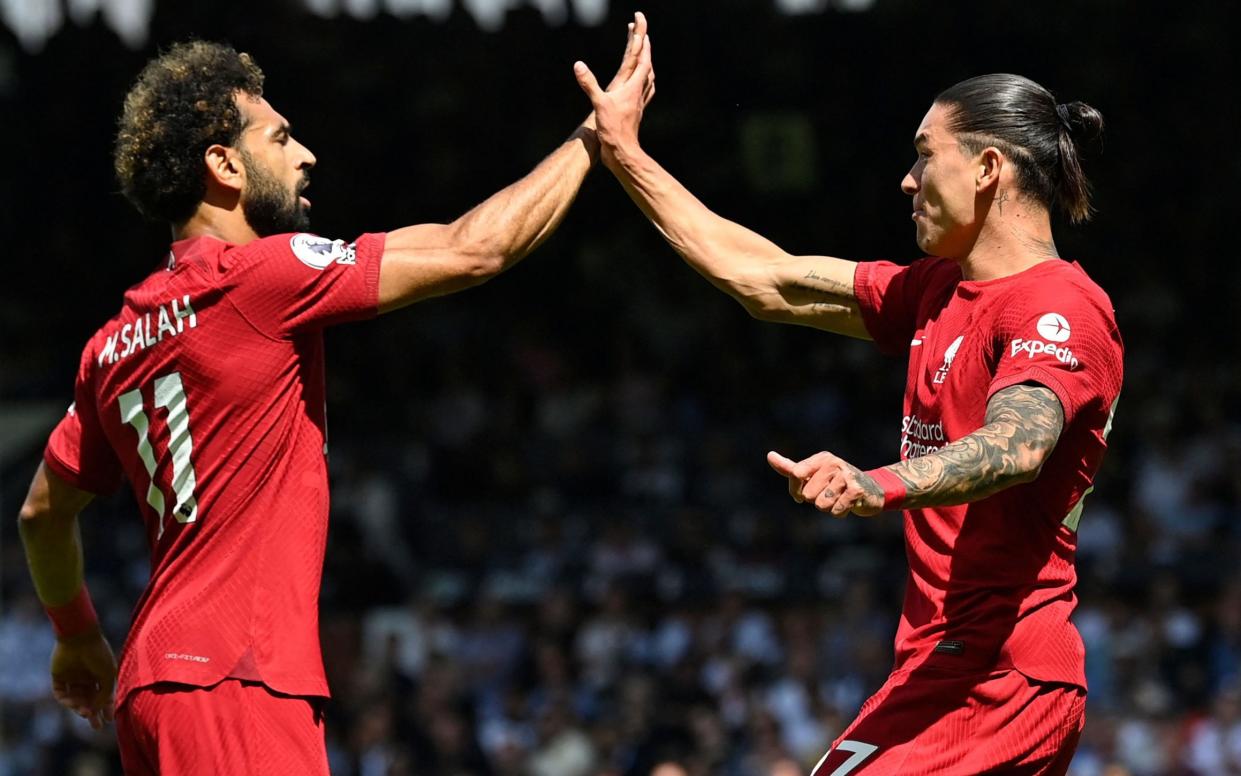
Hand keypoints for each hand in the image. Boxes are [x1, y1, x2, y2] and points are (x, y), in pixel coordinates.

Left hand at [50, 627, 116, 729]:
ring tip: (86, 714)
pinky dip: (67, 702)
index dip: (107, 708)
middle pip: (89, 700)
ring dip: (81, 708)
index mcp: (100, 675)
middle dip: (93, 714)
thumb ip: (105, 693)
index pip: (103, 695)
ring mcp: (72, 678)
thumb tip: (99, 709)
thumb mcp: (108, 675)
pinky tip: (74, 705)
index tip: (110, 720)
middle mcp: (86, 677)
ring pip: (76, 699)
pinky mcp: (58, 677)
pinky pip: (62, 694)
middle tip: (97, 727)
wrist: (79, 638)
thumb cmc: (98, 654)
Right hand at [574, 11, 654, 169]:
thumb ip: (589, 84)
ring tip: (644, 55)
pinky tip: (637, 85)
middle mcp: (639, 92)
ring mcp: (638, 103)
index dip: (642, 37)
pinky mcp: (635, 112)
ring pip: (648, 78)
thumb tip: (578, 65)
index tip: (640, 20)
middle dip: (644, 45)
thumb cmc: (613, 131)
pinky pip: (643, 91)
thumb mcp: (599, 105)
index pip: (641, 56)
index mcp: (632, 87)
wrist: (622, 154)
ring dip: (646, 63)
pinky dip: (643, 81)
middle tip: (641, 31)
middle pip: (647, 63)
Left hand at [767, 450, 884, 516]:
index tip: (802, 492)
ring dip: (829, 508)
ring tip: (839, 499)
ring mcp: (846, 476)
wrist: (871, 490)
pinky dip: (840, 512)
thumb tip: (769, 456)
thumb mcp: (813, 474)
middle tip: (830, 494)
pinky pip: (835, 511)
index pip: (795, 474)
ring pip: (821, 504)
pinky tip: (848, 504)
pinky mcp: (857, 490)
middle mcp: (834, 463)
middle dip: (816, 500)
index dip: (796, 489)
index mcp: (821, 458)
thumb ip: (790, 468)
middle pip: (808, 494)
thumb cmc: (835, 483)